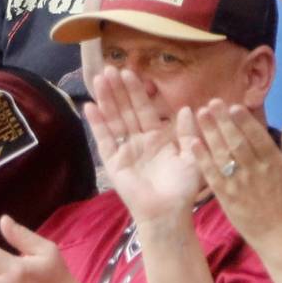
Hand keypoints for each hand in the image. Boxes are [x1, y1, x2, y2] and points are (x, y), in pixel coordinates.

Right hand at [86, 68, 202, 222]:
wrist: (168, 213)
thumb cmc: (182, 188)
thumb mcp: (192, 156)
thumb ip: (188, 132)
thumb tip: (189, 107)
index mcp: (157, 136)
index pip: (144, 108)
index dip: (136, 91)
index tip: (129, 72)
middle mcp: (138, 140)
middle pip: (125, 109)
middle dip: (117, 90)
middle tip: (109, 69)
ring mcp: (124, 150)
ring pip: (113, 120)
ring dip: (106, 100)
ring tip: (98, 80)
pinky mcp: (113, 162)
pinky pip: (104, 140)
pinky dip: (97, 124)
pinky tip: (90, 106)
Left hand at [183, 102, 281, 246]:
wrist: (281, 235)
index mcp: (273, 163)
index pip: (256, 136)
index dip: (244, 121)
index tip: (233, 106)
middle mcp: (255, 170)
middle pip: (236, 142)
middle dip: (223, 121)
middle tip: (211, 103)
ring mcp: (239, 184)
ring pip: (222, 154)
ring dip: (210, 133)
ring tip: (201, 115)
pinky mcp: (226, 196)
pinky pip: (212, 174)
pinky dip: (202, 158)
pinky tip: (193, 143)